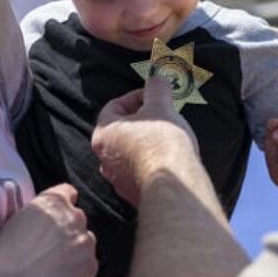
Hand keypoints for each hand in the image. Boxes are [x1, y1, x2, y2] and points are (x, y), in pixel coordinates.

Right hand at [0, 184, 96, 276]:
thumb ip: (39, 212)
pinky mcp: (90, 266)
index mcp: (54, 201)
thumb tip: (46, 219)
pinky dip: (77, 271)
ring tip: (53, 266)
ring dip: (75, 250)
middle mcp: (74, 217)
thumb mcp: (17, 217)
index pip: (68, 193)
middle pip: (77, 220)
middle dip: (67, 231)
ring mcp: (85, 242)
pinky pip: (87, 264)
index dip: (62, 206)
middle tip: (50, 248)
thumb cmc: (4, 253)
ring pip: (85, 243)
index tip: (56, 217)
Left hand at [92, 76, 198, 205]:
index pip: (114, 106)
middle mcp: (105, 160)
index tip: (154, 95)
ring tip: (168, 137)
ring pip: (131, 153)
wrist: (174, 186)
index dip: (136, 96)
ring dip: (146, 143)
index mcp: (103, 135)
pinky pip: (141, 172)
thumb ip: (157, 88)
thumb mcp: (161, 105)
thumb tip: (156, 81)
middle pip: (121, 131)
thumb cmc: (162, 142)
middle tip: (162, 115)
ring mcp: (119, 181)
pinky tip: (169, 159)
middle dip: (142, 120)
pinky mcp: (134, 195)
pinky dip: (152, 163)